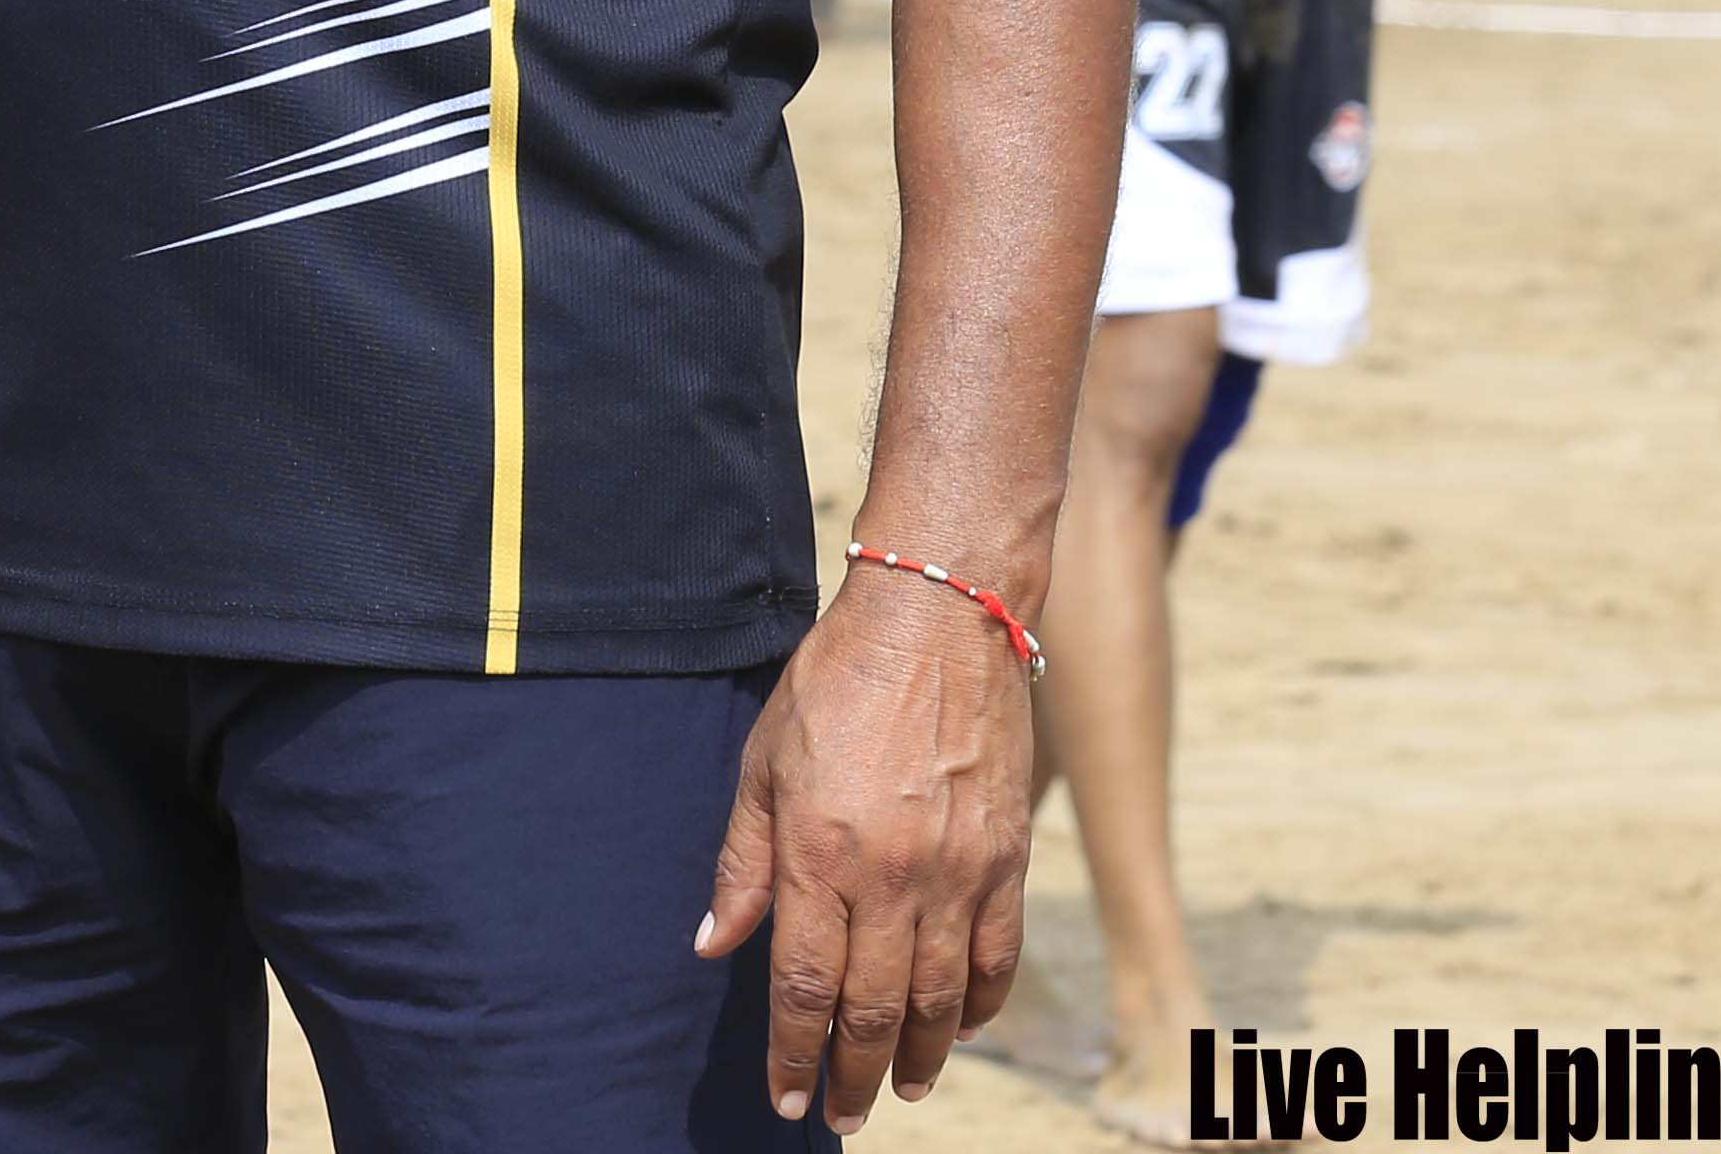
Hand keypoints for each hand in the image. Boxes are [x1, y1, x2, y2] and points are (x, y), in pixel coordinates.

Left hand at [695, 561, 1039, 1129]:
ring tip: (902, 1087)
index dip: (791, 1052)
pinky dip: (979, 1004)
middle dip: (854, 1075)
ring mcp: (957, 870)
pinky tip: (960, 1028)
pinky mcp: (1006, 856)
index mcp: (819, 851)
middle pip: (872, 1008)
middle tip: (844, 1115)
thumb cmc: (837, 682)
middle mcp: (890, 874)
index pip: (801, 984)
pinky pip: (997, 955)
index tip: (785, 1097)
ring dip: (920, 1057)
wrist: (938, 616)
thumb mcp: (763, 762)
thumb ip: (742, 862)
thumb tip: (713, 945)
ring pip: (939, 997)